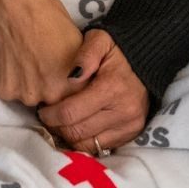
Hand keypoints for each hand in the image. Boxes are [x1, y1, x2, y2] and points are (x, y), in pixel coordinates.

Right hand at [0, 0, 83, 107]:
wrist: (12, 2)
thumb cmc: (48, 14)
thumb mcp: (77, 42)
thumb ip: (80, 68)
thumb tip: (80, 80)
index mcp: (74, 85)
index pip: (77, 101)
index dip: (70, 88)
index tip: (63, 76)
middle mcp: (52, 96)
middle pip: (54, 103)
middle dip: (50, 90)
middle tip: (42, 67)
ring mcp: (26, 94)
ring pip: (31, 98)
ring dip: (30, 86)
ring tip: (26, 62)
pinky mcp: (4, 90)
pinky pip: (11, 92)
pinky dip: (11, 80)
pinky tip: (12, 60)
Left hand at [36, 30, 148, 152]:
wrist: (147, 61)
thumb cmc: (116, 50)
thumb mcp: (99, 39)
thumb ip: (85, 55)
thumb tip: (71, 76)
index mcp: (110, 89)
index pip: (71, 113)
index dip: (50, 115)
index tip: (41, 109)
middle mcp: (122, 112)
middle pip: (78, 132)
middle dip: (57, 127)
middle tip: (47, 117)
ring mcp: (129, 126)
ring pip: (88, 145)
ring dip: (69, 137)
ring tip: (60, 124)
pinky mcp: (132, 134)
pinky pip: (101, 147)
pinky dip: (85, 141)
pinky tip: (76, 128)